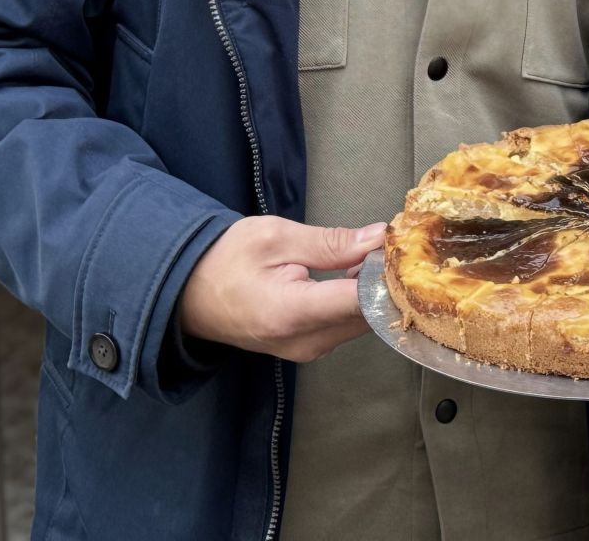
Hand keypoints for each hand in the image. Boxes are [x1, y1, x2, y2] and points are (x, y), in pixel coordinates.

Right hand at [176, 215, 385, 361]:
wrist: (187, 294)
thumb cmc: (226, 260)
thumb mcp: (276, 238)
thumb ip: (331, 242)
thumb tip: (379, 237)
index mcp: (293, 313)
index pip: (362, 301)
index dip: (388, 274)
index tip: (402, 248)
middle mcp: (305, 342)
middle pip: (369, 314)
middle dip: (386, 281)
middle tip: (395, 244)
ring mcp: (306, 351)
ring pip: (362, 322)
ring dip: (374, 291)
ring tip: (376, 254)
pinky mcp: (307, 349)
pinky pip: (346, 326)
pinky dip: (358, 301)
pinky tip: (357, 274)